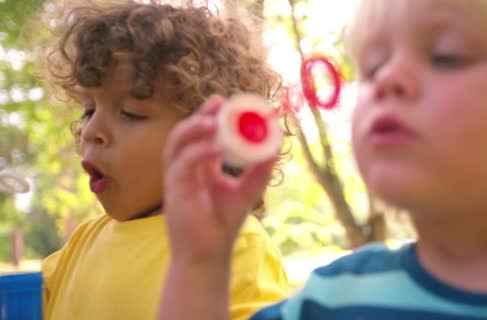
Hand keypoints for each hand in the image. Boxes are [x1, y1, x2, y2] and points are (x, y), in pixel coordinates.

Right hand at [163, 95, 276, 264]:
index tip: (225, 101)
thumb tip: (276, 148)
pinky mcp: (174, 191)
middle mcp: (185, 168)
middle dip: (200, 115)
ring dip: (193, 129)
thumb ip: (259, 171)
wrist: (208, 254)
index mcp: (200, 165)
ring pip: (176, 144)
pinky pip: (182, 165)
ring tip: (213, 120)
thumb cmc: (222, 224)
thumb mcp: (246, 192)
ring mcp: (177, 178)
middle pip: (185, 132)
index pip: (201, 134)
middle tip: (218, 103)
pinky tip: (217, 149)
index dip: (209, 115)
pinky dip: (198, 154)